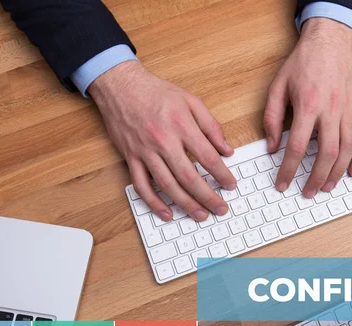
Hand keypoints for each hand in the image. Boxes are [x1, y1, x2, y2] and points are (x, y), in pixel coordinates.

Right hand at [89, 61, 236, 221]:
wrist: (120, 84)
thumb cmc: (156, 91)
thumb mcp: (190, 100)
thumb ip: (211, 126)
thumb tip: (226, 149)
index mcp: (181, 125)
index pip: (207, 157)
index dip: (222, 174)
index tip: (231, 186)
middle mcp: (163, 141)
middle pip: (189, 177)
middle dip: (207, 196)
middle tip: (220, 209)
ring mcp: (145, 151)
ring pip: (167, 185)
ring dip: (185, 204)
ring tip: (200, 215)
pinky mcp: (131, 157)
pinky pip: (141, 185)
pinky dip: (153, 202)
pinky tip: (166, 213)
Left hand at [264, 18, 351, 197]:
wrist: (330, 41)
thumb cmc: (303, 62)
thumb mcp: (277, 86)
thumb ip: (272, 117)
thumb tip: (272, 146)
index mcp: (308, 105)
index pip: (297, 147)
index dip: (288, 169)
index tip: (282, 183)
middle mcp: (331, 110)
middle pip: (326, 154)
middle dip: (316, 178)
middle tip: (307, 192)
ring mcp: (348, 111)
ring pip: (347, 149)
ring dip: (338, 172)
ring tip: (327, 187)